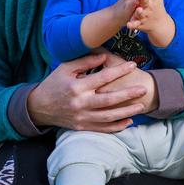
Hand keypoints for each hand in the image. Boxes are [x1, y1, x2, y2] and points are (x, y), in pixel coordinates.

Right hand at [27, 53, 147, 131]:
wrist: (40, 107)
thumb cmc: (54, 83)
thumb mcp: (66, 68)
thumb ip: (85, 62)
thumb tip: (105, 56)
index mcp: (77, 86)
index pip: (103, 77)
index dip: (119, 71)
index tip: (132, 65)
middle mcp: (80, 103)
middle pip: (109, 100)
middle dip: (128, 95)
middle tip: (143, 89)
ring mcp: (81, 117)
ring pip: (108, 116)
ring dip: (126, 112)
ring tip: (140, 106)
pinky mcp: (82, 127)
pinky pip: (103, 129)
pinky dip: (117, 126)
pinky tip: (129, 122)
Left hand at [127, 0, 173, 47]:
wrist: (159, 25)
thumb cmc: (157, 7)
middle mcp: (149, 7)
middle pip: (146, 1)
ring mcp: (145, 16)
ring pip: (141, 14)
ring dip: (140, 12)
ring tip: (138, 9)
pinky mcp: (140, 24)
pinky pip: (135, 24)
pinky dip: (132, 25)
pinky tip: (128, 25)